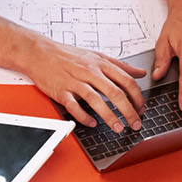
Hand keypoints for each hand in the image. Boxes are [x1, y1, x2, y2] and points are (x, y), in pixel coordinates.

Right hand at [22, 38, 147, 130]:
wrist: (40, 53)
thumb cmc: (68, 55)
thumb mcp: (97, 56)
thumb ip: (120, 66)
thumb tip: (140, 72)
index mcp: (100, 64)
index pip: (126, 81)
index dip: (137, 97)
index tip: (142, 108)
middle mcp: (89, 72)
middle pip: (114, 93)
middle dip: (128, 111)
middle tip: (135, 124)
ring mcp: (75, 82)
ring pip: (96, 101)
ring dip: (109, 117)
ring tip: (118, 128)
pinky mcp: (61, 91)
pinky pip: (74, 107)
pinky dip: (84, 117)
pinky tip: (92, 123)